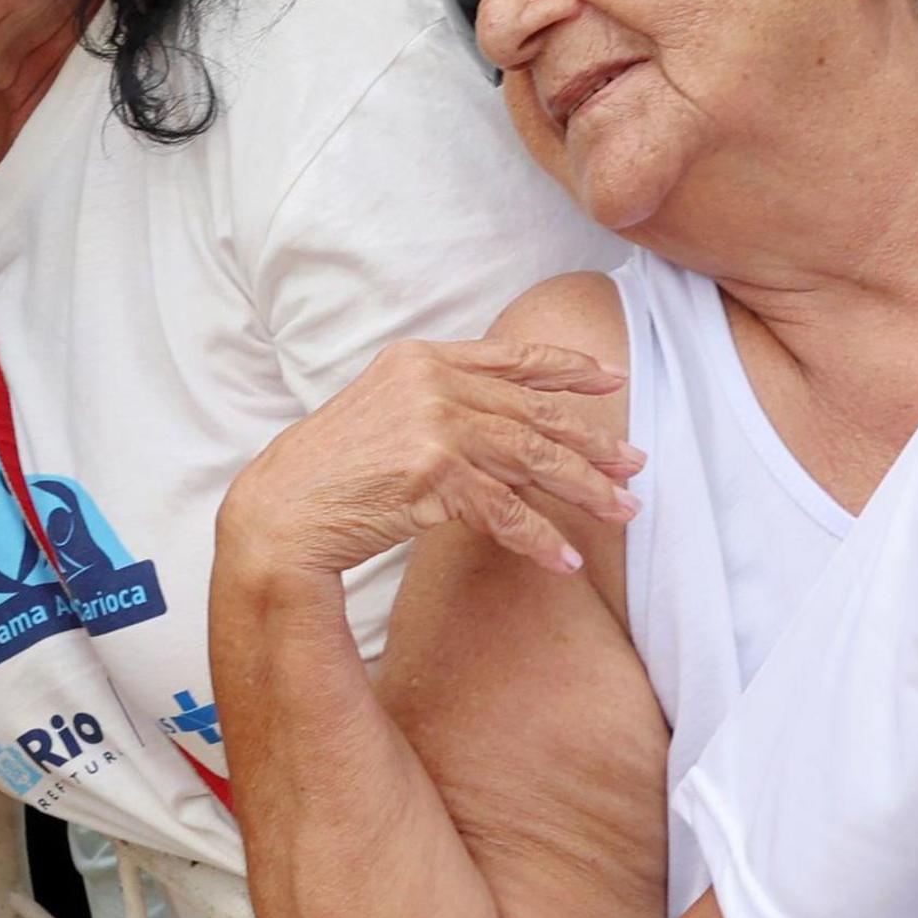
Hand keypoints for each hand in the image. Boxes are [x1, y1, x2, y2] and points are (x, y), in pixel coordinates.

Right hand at [222, 338, 635, 578]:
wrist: (282, 510)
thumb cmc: (331, 472)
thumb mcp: (385, 412)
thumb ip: (441, 403)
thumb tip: (507, 424)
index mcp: (423, 358)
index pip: (512, 357)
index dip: (568, 368)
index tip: (613, 378)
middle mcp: (432, 382)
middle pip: (534, 411)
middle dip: (592, 440)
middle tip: (636, 462)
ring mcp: (434, 424)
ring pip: (533, 458)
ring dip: (585, 489)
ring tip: (624, 511)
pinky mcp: (433, 473)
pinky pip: (506, 511)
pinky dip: (541, 539)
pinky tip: (566, 559)